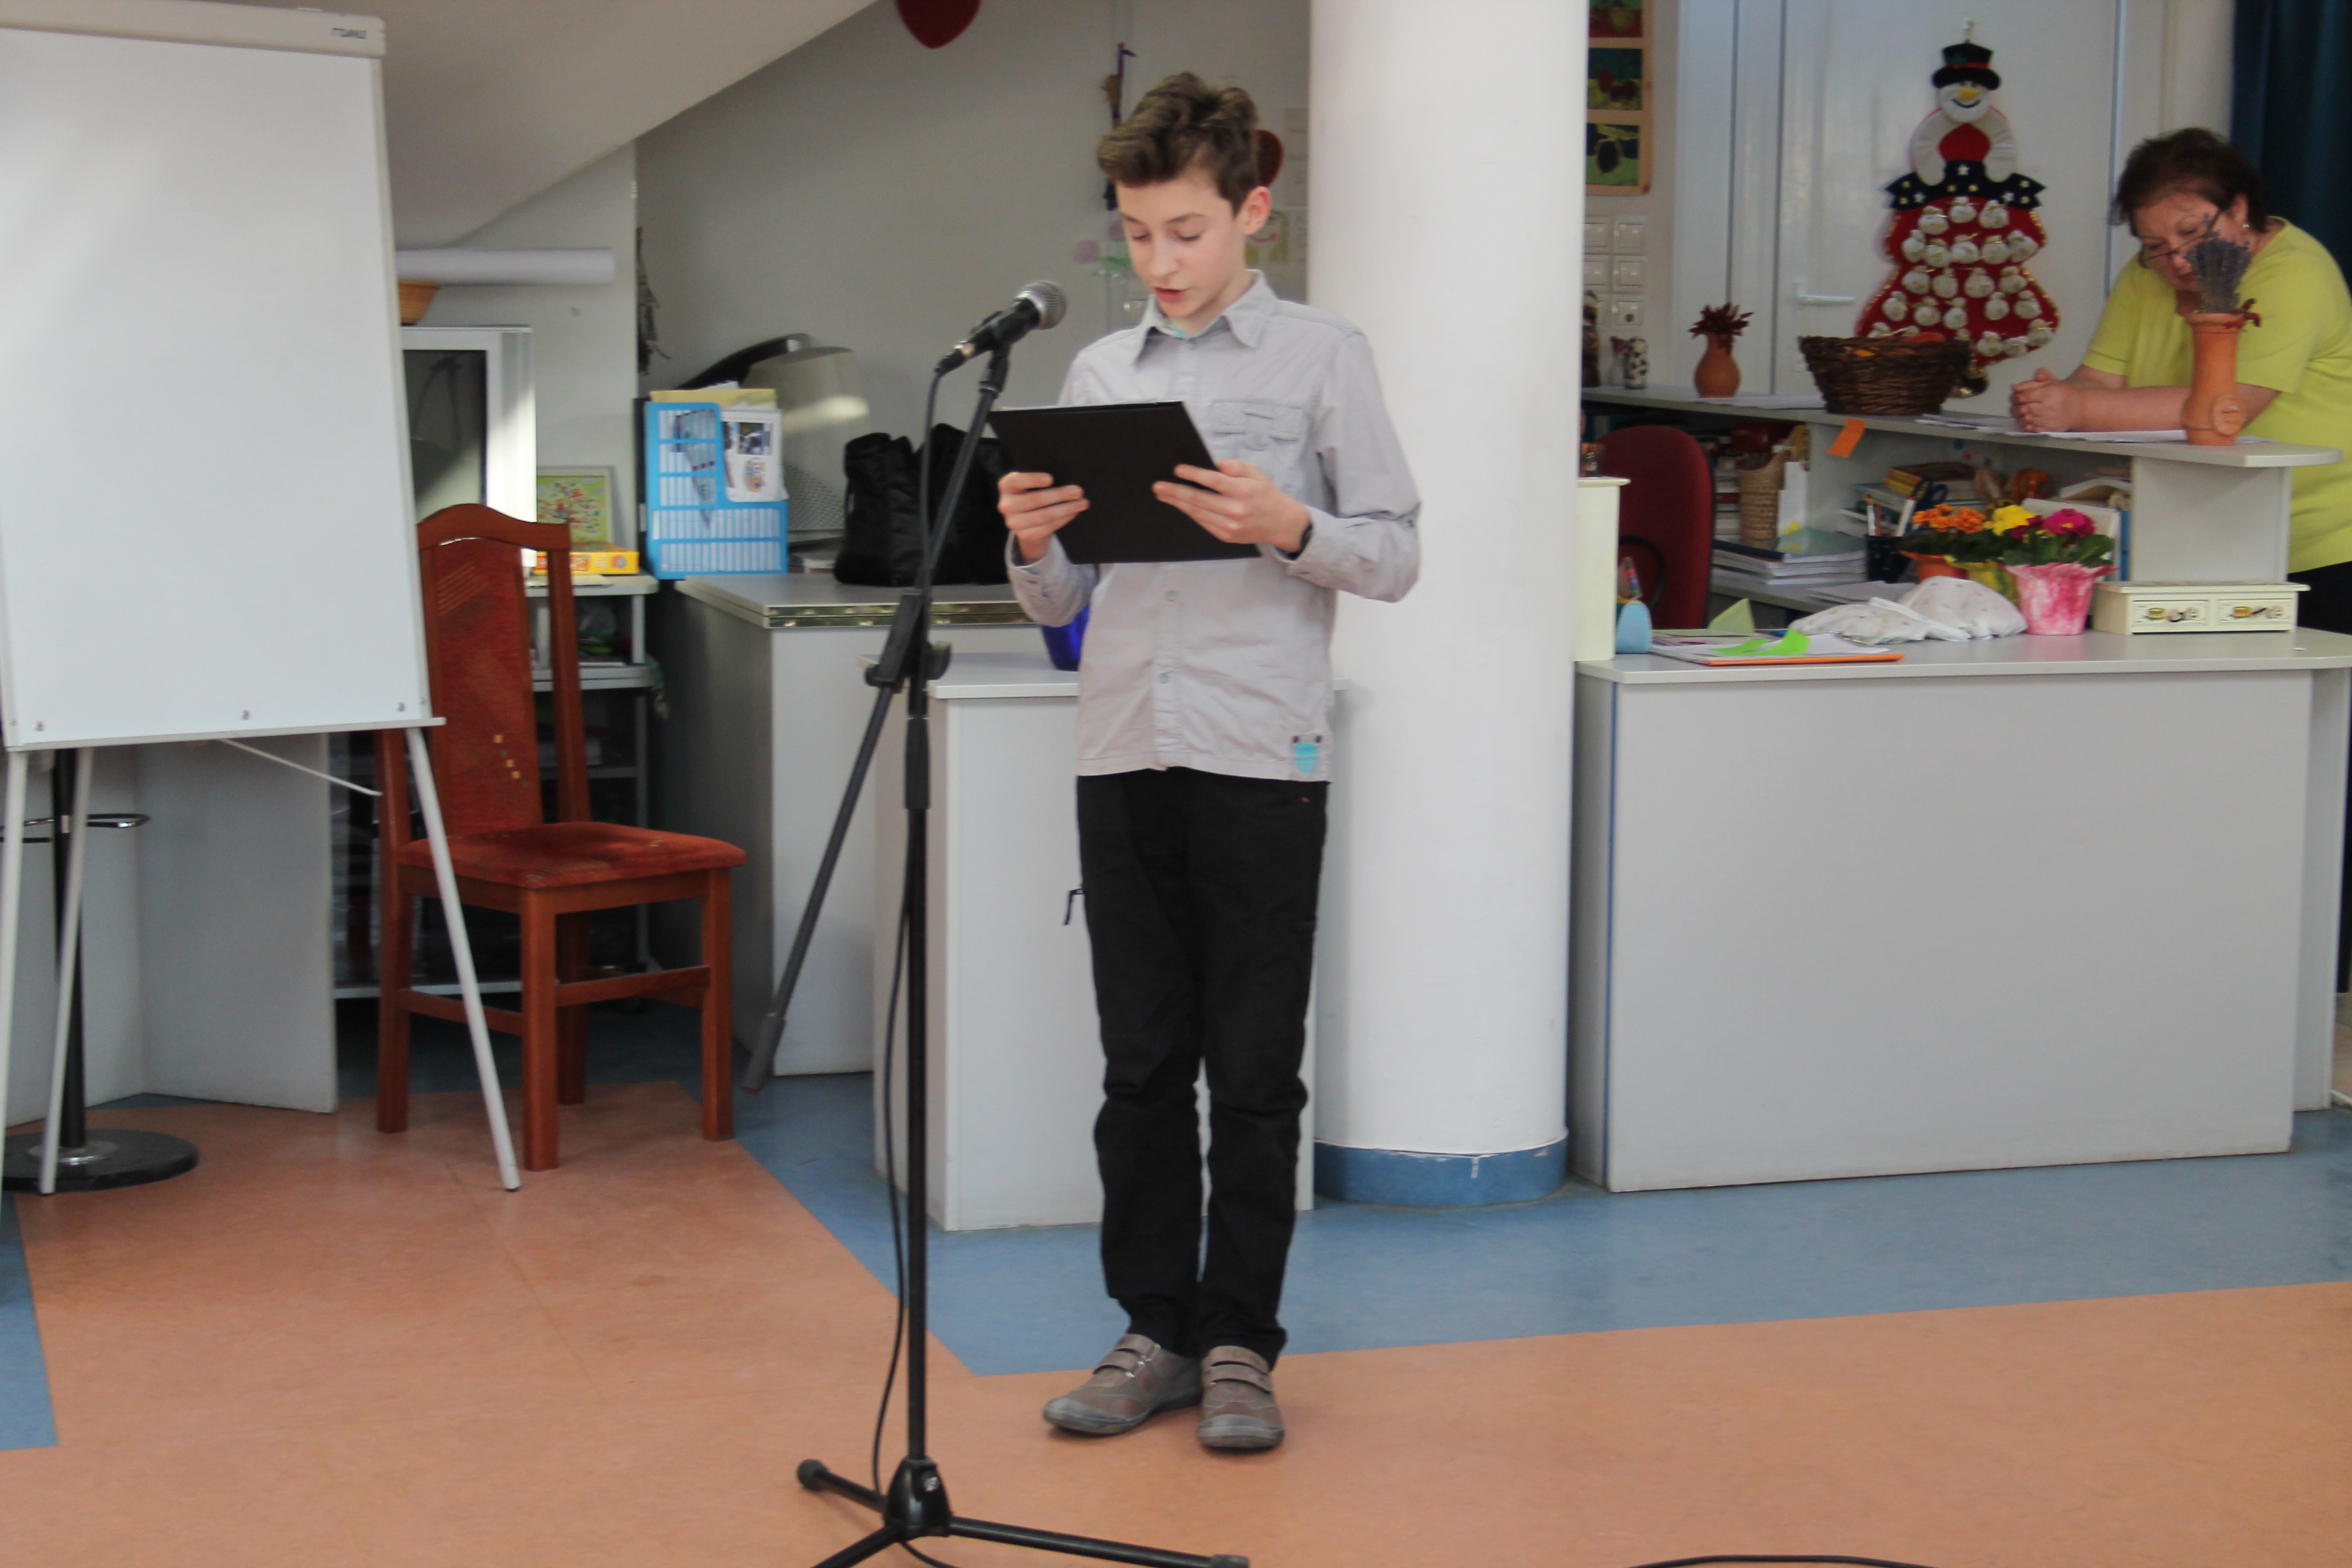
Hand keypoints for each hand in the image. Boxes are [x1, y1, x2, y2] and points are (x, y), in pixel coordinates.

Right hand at [999, 470, 1085, 562]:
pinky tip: (1074, 513)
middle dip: (1060, 495)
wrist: (1025, 521)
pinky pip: (1048, 527)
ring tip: (1082, 503)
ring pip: (1044, 515)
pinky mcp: (1024, 535)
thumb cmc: (1032, 493)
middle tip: (1079, 491)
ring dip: (1066, 509)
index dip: (1033, 479)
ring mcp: (1013, 522)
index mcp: (1006, 486)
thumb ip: (1041, 480)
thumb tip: (1066, 477)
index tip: (1051, 479)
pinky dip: (1063, 519)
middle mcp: (1006, 504)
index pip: (1017, 480)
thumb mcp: (1030, 484)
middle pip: (1036, 499)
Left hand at [1154, 460, 1310, 551]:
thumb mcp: (1256, 473)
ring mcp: (1230, 526)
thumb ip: (1237, 467)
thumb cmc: (1265, 494)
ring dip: (1178, 503)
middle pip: (1199, 499)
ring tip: (1163, 495)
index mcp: (1243, 491)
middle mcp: (1235, 510)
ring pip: (1198, 513)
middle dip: (1176, 492)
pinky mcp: (1226, 536)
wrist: (1279, 523)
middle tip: (1158, 486)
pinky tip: (1180, 505)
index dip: (1193, 475)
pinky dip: (1190, 513)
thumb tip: (1217, 464)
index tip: (1177, 469)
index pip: (1213, 481)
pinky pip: (1203, 523)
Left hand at [2011, 368, 2080, 431]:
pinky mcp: (2050, 428)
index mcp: (2048, 393)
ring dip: (2020, 417)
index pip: (2026, 396)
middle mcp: (2049, 406)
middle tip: (2017, 407)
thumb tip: (2013, 387)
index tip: (2016, 398)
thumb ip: (2031, 384)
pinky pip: (2034, 428)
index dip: (2017, 397)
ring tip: (2021, 414)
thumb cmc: (2062, 393)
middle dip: (2017, 408)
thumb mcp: (2049, 383)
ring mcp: (2049, 419)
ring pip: (2028, 419)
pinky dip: (2027, 426)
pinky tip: (2027, 422)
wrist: (2078, 408)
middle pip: (2025, 408)